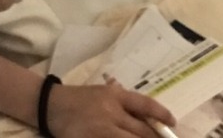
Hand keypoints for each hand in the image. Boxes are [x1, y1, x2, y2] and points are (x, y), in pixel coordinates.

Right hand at [46, 80, 176, 137]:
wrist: (50, 106)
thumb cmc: (80, 98)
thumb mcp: (103, 93)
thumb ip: (124, 102)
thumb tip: (151, 119)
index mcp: (114, 95)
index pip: (145, 104)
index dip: (162, 114)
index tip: (172, 123)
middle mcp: (110, 112)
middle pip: (142, 130)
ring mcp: (101, 130)